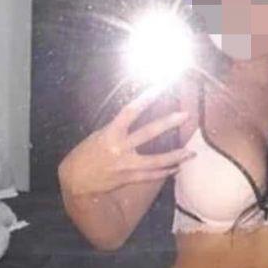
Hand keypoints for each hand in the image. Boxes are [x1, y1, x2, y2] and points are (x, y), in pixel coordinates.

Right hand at [59, 87, 195, 195]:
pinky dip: (164, 172)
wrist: (76, 180)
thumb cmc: (86, 154)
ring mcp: (125, 165)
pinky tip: (176, 169)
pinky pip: (151, 176)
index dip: (146, 98)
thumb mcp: (99, 136)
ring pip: (156, 161)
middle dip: (168, 123)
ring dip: (175, 157)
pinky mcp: (128, 179)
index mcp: (110, 133)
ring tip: (191, 153)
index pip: (130, 111)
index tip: (160, 86)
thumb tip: (135, 118)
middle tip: (185, 115)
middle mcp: (119, 148)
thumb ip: (118, 128)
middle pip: (148, 133)